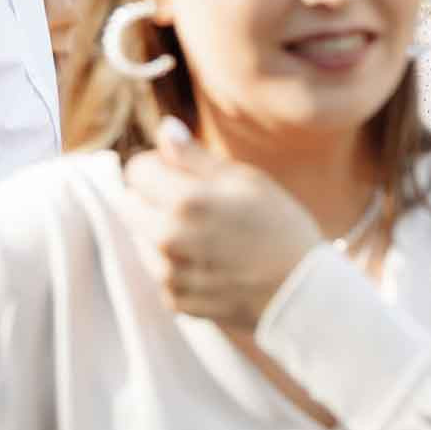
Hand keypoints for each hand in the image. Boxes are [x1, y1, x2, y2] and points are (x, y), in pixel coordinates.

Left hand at [120, 120, 328, 331]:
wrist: (301, 294)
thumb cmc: (281, 229)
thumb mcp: (246, 181)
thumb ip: (196, 156)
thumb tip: (164, 129)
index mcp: (184, 201)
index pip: (136, 169)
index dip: (160, 165)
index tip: (184, 173)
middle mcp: (166, 239)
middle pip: (129, 203)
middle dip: (153, 197)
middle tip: (197, 204)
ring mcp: (167, 274)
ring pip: (142, 238)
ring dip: (163, 231)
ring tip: (209, 237)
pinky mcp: (173, 300)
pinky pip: (160, 271)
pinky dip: (176, 263)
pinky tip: (211, 263)